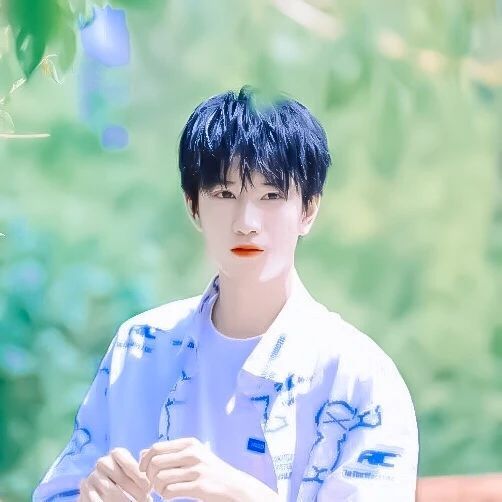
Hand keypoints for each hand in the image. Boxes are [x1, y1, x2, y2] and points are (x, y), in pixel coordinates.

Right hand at [78, 447, 151, 501]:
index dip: (139, 477)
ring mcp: (92, 476)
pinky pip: (97, 500)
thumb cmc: (125, 477)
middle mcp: (103, 462)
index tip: (149, 488)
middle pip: (120, 479)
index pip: (128, 463)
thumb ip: (141, 468)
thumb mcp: (131, 470)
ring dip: (125, 500)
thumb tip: (152, 476)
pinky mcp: (85, 490)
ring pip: (110, 491)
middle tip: (146, 499)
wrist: (102, 487)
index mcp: (116, 453)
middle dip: (135, 491)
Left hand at [139, 437, 278, 501]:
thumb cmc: (210, 471)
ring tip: (163, 491)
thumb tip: (142, 452)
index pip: (156, 448)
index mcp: (190, 443)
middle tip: (153, 484)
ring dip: (157, 488)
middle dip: (149, 476)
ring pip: (160, 478)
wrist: (235, 487)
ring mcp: (197, 469)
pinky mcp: (199, 486)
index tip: (144, 472)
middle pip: (155, 463)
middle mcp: (193, 453)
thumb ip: (170, 453)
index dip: (145, 461)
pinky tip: (170, 496)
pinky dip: (165, 496)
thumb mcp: (193, 456)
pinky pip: (170, 491)